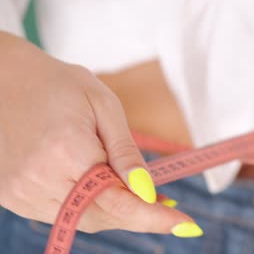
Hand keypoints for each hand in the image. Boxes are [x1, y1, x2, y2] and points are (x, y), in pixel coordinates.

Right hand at [0, 31, 201, 236]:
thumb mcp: (102, 106)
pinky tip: (103, 191)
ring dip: (115, 212)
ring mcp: (21, 192)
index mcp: (67, 152)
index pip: (119, 202)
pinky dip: (89, 207)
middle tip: (165, 206)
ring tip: (136, 195)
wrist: (3, 78)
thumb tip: (147, 190)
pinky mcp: (12, 195)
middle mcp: (40, 180)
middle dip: (138, 215)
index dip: (154, 217)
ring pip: (82, 219)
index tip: (186, 224)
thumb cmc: (58, 84)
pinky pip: (61, 214)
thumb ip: (125, 152)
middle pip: (102, 217)